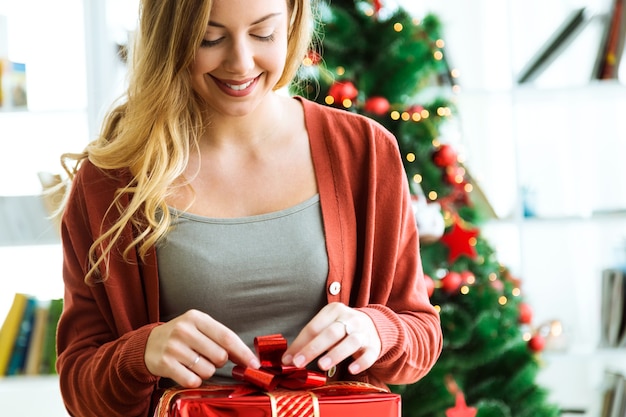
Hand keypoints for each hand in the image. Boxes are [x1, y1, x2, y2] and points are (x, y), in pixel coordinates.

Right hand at [144, 309, 259, 387]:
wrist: (148, 344)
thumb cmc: (181, 336)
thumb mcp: (199, 328)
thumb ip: (221, 338)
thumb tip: (247, 357)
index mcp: (197, 317)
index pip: (227, 336)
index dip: (243, 352)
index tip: (254, 364)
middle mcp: (185, 330)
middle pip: (220, 356)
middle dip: (220, 361)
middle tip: (208, 357)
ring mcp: (174, 347)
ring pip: (208, 370)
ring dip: (206, 371)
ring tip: (194, 362)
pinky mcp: (165, 364)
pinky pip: (192, 381)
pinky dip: (194, 380)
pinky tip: (186, 370)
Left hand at [282, 302, 381, 375]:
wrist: (373, 325)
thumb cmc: (342, 327)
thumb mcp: (326, 326)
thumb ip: (309, 340)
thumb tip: (288, 359)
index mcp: (334, 310)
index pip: (314, 327)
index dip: (300, 343)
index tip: (288, 359)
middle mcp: (349, 319)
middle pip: (330, 333)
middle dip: (313, 348)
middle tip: (299, 363)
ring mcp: (363, 332)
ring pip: (350, 342)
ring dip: (335, 354)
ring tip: (322, 365)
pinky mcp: (374, 345)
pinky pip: (368, 354)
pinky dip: (361, 362)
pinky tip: (352, 369)